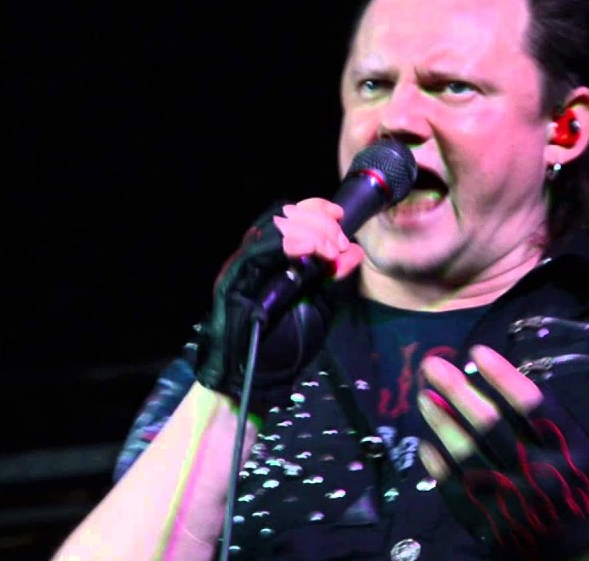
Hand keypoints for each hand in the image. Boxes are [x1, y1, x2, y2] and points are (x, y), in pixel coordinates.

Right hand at [193, 199, 362, 416]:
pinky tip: (310, 251)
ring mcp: (243, 267)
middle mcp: (257, 259)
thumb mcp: (320, 308)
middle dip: (319, 223)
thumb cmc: (287, 346)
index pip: (290, 218)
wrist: (259, 378)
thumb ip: (333, 279)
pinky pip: (260, 249)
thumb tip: (354, 252)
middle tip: (339, 244)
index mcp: (275, 261)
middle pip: (284, 216)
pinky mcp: (234, 279)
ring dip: (309, 231)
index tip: (339, 217)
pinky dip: (290, 243)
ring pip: (274, 227)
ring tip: (329, 250)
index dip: (315, 210)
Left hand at [417, 345, 588, 560]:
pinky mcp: (493, 526)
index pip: (532, 406)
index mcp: (572, 452)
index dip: (503, 377)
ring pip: (469, 456)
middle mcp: (539, 474)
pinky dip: (440, 469)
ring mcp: (512, 502)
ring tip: (424, 398)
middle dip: (458, 392)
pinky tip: (426, 445)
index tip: (478, 353)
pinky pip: (459, 493)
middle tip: (433, 365)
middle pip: (491, 426)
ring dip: (443, 424)